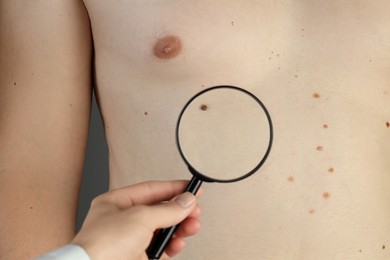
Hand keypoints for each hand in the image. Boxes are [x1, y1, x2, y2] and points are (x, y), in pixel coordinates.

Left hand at [72, 180, 201, 259]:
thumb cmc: (103, 244)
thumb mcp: (140, 217)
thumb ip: (167, 209)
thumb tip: (186, 201)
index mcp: (116, 203)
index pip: (151, 190)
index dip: (173, 187)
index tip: (191, 187)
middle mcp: (123, 220)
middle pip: (159, 210)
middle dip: (179, 210)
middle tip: (195, 209)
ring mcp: (130, 240)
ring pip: (162, 230)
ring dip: (179, 228)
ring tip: (192, 226)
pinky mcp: (137, 257)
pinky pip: (161, 248)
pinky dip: (172, 245)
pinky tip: (179, 243)